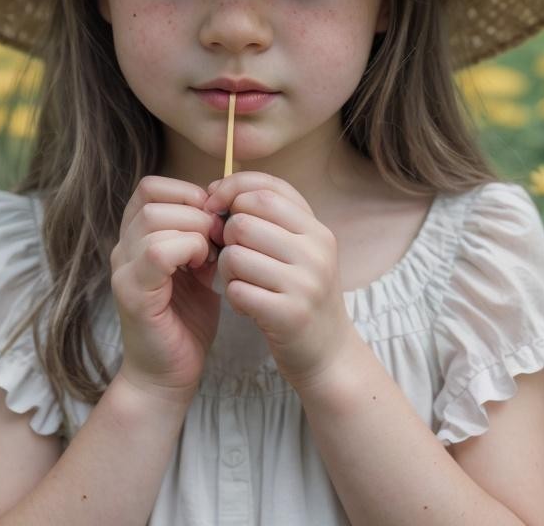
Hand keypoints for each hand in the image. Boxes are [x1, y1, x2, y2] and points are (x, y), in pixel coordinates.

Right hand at [110, 175, 222, 400]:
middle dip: (195, 211)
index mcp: (136, 236)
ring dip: (193, 231)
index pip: (150, 186)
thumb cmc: (187, 319)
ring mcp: (123, 269)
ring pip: (154, 220)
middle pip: (153, 198)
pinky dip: (188, 250)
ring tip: (210, 255)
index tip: (212, 217)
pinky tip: (202, 268)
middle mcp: (123, 247)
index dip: (186, 192)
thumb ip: (202, 235)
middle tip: (218, 238)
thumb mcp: (199, 265)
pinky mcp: (132, 293)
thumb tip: (223, 206)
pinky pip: (157, 251)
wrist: (169, 375)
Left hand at [204, 171, 356, 388]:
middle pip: (244, 221)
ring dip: (226, 271)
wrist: (329, 354)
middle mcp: (316, 252)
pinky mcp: (290, 315)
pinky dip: (233, 297)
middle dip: (226, 237)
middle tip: (233, 256)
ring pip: (234, 256)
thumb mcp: (299, 250)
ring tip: (241, 282)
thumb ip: (268, 219)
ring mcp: (306, 284)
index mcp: (317, 230)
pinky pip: (236, 291)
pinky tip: (247, 305)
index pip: (267, 188)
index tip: (214, 203)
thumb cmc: (301, 294)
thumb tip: (217, 192)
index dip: (233, 188)